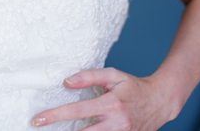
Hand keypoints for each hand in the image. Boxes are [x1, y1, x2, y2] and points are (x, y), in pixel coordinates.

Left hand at [32, 68, 173, 130]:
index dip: (56, 116)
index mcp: (112, 104)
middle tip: (41, 128)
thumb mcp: (113, 75)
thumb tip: (66, 82)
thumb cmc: (134, 86)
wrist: (161, 102)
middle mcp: (117, 123)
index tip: (38, 119)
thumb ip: (89, 76)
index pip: (78, 111)